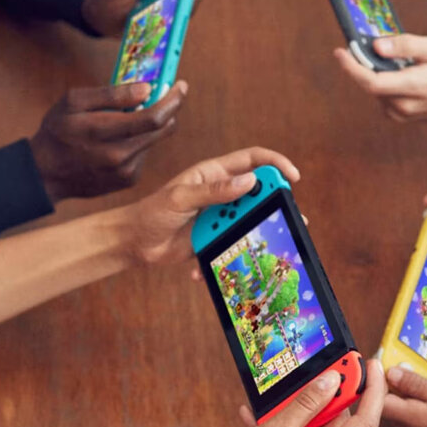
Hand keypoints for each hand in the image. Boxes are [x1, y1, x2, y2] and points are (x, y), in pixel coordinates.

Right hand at [30, 82, 187, 201]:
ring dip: (152, 126)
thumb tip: (146, 89)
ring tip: (132, 118)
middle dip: (171, 109)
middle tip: (171, 94)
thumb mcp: (74, 102)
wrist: (46, 173)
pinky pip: (145, 154)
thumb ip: (111, 94)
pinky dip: (140, 142)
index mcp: (103, 133)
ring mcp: (126, 172)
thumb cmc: (59, 131)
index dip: (172, 100)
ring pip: (155, 141)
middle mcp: (119, 156)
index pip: (153, 118)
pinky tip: (121, 140)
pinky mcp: (129, 180)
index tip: (180, 86)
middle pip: (163, 130)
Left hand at [124, 147, 300, 265]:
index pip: (253, 160)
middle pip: (258, 194)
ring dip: (255, 234)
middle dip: (275, 205)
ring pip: (249, 222)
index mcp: (214, 173)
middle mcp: (222, 193)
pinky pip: (231, 246)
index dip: (275, 164)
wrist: (133, 243)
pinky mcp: (215, 239)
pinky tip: (207, 266)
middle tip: (289, 217)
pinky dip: (227, 257)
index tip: (292, 177)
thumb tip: (250, 181)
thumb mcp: (181, 198)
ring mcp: (220, 217)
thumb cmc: (152, 212)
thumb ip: (215, 191)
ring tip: (264, 246)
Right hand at [195, 360, 385, 426]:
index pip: (365, 422)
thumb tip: (332, 380)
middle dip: (324, 396)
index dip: (373, 391)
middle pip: (338, 423)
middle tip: (314, 372)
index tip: (372, 365)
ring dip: (298, 411)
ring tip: (273, 401)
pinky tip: (260, 417)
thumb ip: (306, 404)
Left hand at [335, 34, 426, 131]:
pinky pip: (381, 94)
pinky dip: (382, 80)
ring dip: (374, 71)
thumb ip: (406, 46)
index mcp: (415, 86)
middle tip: (358, 44)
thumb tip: (376, 46)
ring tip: (392, 59)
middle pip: (368, 84)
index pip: (373, 82)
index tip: (340, 51)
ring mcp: (400, 114)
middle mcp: (404, 105)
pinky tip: (398, 73)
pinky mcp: (398, 115)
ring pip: (374, 88)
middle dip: (360, 64)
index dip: (352, 67)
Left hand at [383, 367, 426, 426]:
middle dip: (392, 385)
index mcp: (415, 420)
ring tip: (424, 386)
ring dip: (403, 396)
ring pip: (395, 411)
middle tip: (407, 369)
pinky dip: (410, 407)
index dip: (377, 381)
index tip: (383, 364)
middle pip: (385, 405)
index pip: (378, 401)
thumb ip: (416, 384)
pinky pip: (404, 420)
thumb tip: (391, 373)